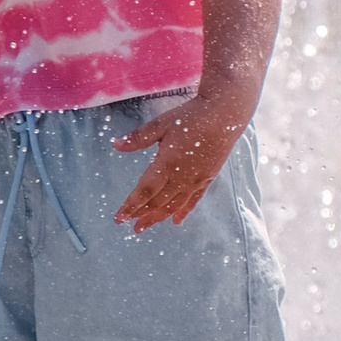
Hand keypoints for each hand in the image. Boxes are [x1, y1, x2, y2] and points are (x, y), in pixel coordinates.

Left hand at [110, 96, 248, 230]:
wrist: (224, 115)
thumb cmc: (190, 117)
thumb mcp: (160, 124)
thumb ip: (137, 138)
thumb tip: (115, 144)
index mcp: (166, 164)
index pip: (144, 191)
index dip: (130, 206)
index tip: (119, 218)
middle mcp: (181, 178)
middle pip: (157, 202)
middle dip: (142, 215)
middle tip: (130, 225)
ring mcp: (195, 180)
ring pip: (173, 205)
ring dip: (158, 217)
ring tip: (146, 225)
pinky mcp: (206, 179)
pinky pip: (193, 201)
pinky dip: (182, 212)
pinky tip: (176, 221)